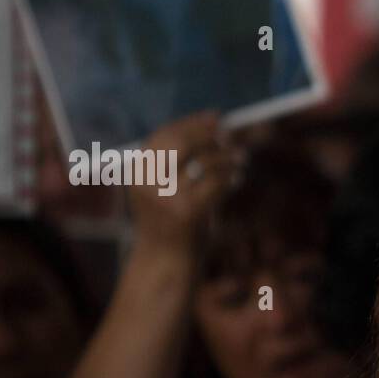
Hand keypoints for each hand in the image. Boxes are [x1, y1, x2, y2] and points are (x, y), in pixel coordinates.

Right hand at [131, 111, 240, 252]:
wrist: (164, 262)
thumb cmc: (171, 221)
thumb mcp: (166, 188)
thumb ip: (182, 161)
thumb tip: (217, 127)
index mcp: (137, 171)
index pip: (164, 135)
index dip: (192, 123)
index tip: (216, 116)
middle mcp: (146, 182)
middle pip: (182, 143)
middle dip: (209, 135)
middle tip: (230, 135)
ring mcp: (165, 198)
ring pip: (204, 163)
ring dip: (228, 158)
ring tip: (241, 158)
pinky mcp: (187, 213)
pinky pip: (216, 184)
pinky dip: (231, 178)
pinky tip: (238, 178)